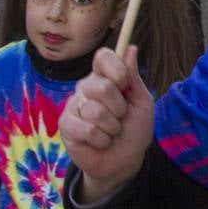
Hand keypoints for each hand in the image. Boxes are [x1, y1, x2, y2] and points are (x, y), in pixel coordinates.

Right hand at [58, 46, 153, 199]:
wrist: (125, 160)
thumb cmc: (134, 130)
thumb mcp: (142, 102)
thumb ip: (133, 77)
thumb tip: (130, 48)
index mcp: (105, 78)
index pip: (103, 57)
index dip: (116, 69)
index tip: (125, 85)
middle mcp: (86, 88)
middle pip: (101, 86)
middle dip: (119, 108)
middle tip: (120, 117)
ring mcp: (74, 106)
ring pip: (95, 111)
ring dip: (112, 127)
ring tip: (111, 132)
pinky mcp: (65, 125)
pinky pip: (86, 129)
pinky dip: (101, 139)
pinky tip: (100, 142)